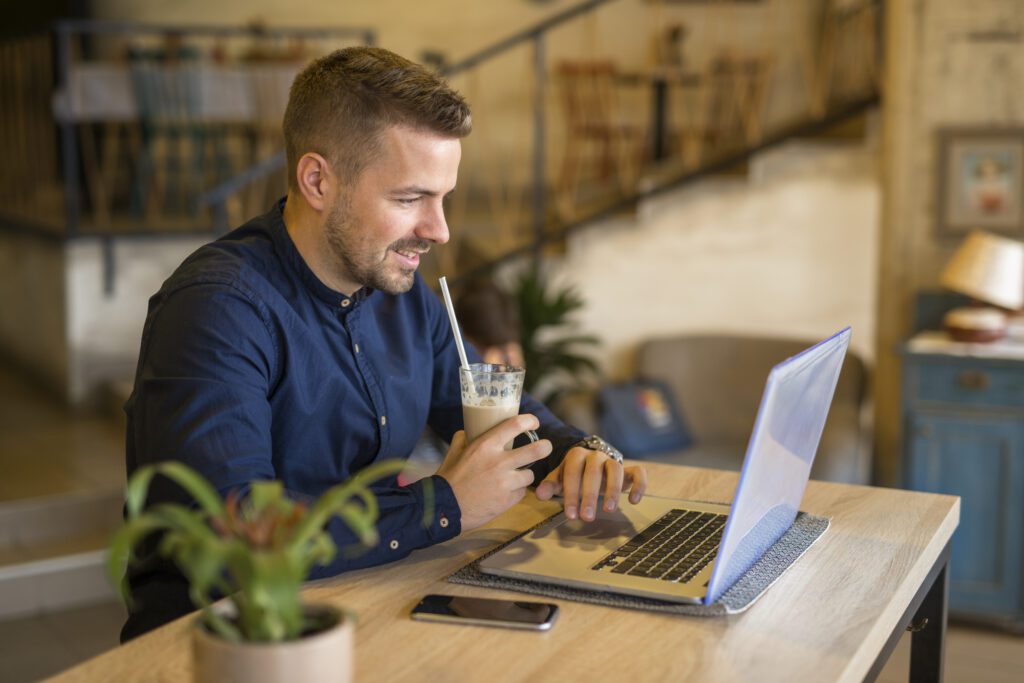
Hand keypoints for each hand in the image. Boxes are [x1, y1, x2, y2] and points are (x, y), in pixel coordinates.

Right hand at [436, 414, 552, 530]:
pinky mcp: (508, 500)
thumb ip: (463, 439)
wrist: (445, 508)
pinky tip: (504, 493)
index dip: (530, 421)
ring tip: (514, 477)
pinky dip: (515, 492)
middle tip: (545, 447)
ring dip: (524, 475)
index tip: (533, 423)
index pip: (516, 424)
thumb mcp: (454, 453)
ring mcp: (506, 482)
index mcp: (486, 445)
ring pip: (530, 474)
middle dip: (545, 447)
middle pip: (537, 450)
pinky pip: (521, 492)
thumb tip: (468, 431)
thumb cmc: (449, 479)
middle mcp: (499, 462)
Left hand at [534, 447, 646, 521]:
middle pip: (593, 472)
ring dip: (613, 490)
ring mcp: (613, 461)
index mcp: (576, 455)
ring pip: (616, 470)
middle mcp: (595, 455)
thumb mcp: (559, 479)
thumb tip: (540, 494)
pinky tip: (633, 501)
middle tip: (587, 518)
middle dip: (589, 496)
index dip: (571, 494)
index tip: (570, 515)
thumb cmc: (573, 475)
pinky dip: (639, 485)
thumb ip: (550, 485)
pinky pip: (638, 472)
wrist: (590, 464)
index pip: (572, 473)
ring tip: (609, 511)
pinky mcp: (628, 469)